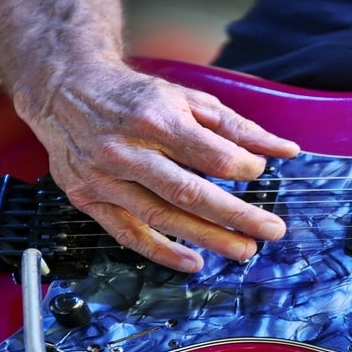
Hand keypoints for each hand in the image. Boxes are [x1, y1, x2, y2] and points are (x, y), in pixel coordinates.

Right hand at [11, 61, 299, 272]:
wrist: (67, 88)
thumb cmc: (134, 96)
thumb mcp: (187, 99)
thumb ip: (237, 128)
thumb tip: (284, 150)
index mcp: (155, 119)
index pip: (210, 155)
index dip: (243, 169)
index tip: (259, 174)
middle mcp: (126, 150)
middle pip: (189, 193)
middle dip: (235, 215)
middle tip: (271, 231)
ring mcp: (104, 178)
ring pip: (161, 218)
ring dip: (206, 238)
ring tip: (243, 249)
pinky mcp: (87, 198)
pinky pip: (128, 234)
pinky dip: (162, 252)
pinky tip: (193, 262)